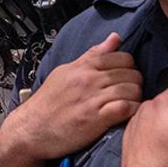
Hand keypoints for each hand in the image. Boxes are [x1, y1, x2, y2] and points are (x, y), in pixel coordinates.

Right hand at [2, 33, 142, 159]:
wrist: (31, 129)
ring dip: (136, 98)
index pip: (122, 57)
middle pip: (130, 73)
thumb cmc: (48, 102)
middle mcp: (88, 80)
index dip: (130, 66)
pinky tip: (127, 114)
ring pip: (131, 90)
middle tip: (131, 92)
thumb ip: (92, 55)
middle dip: (136, 82)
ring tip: (130, 104)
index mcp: (83, 67)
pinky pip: (125, 108)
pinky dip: (132, 110)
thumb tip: (114, 38)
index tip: (127, 76)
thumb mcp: (66, 71)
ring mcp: (92, 99)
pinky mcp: (95, 119)